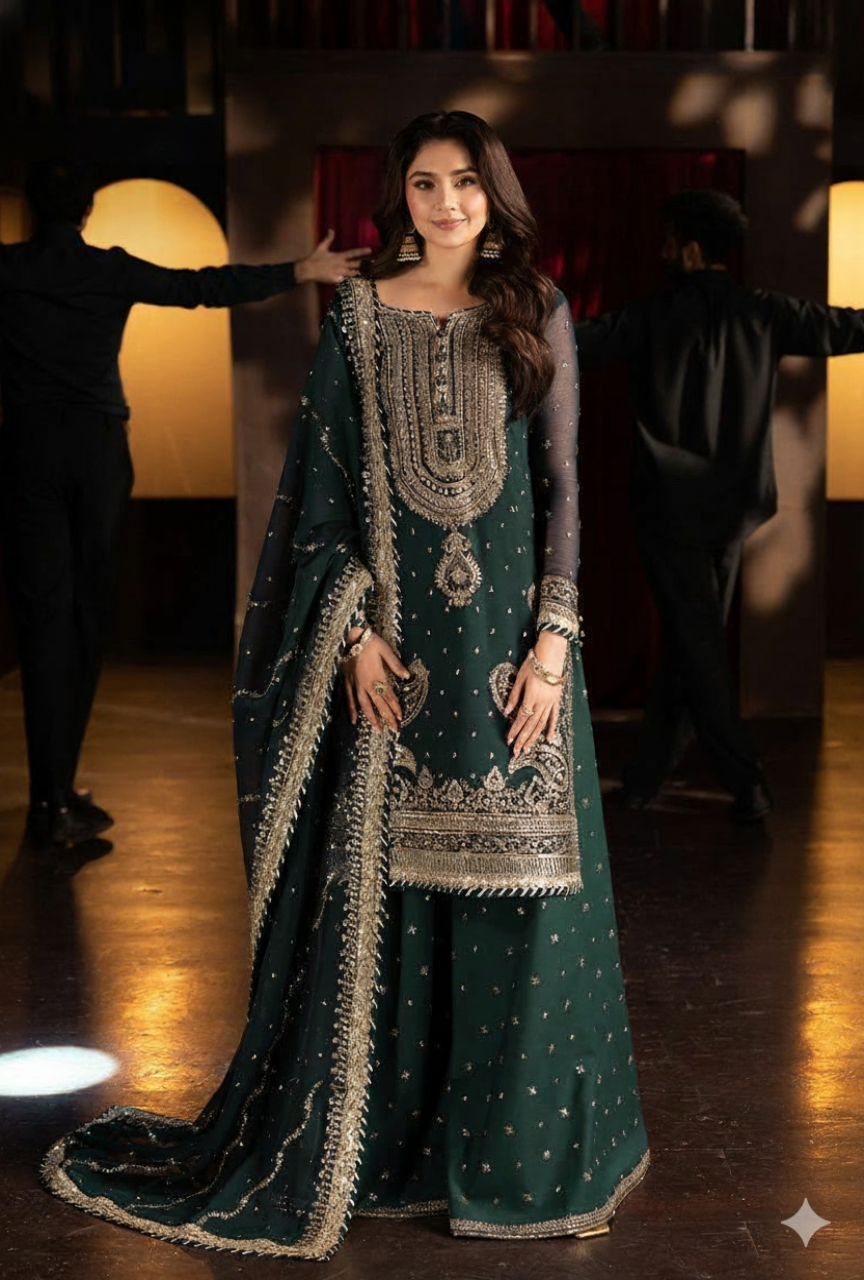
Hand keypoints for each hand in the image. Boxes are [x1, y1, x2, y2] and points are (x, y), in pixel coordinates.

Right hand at [294, 230, 371, 284]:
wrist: (308, 270)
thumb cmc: (315, 258)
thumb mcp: (322, 246)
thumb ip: (328, 239)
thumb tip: (331, 229)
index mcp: (339, 256)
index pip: (353, 253)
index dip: (362, 252)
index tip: (370, 250)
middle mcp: (341, 265)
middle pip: (356, 265)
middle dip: (365, 264)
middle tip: (373, 263)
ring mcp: (339, 274)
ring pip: (353, 274)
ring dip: (359, 272)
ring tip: (367, 272)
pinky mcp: (336, 281)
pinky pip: (345, 280)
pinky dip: (349, 279)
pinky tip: (356, 280)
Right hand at [344, 633, 409, 732]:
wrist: (351, 636)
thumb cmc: (370, 641)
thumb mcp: (386, 650)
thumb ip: (396, 664)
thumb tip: (407, 676)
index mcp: (378, 675)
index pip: (388, 696)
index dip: (395, 707)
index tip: (401, 718)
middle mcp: (367, 683)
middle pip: (378, 704)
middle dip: (387, 717)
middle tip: (394, 730)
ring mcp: (356, 684)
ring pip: (364, 705)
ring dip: (371, 718)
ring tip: (377, 730)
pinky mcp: (347, 682)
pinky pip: (349, 699)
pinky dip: (352, 710)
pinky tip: (354, 720)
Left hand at [504, 632, 566, 757]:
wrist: (551, 655)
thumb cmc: (533, 664)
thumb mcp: (519, 678)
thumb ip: (513, 696)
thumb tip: (506, 712)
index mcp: (530, 698)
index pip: (520, 719)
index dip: (514, 731)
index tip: (509, 741)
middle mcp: (541, 703)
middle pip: (530, 725)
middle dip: (523, 740)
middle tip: (516, 752)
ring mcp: (550, 703)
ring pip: (541, 724)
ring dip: (534, 738)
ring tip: (528, 749)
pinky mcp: (556, 700)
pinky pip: (554, 717)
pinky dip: (551, 728)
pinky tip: (549, 738)